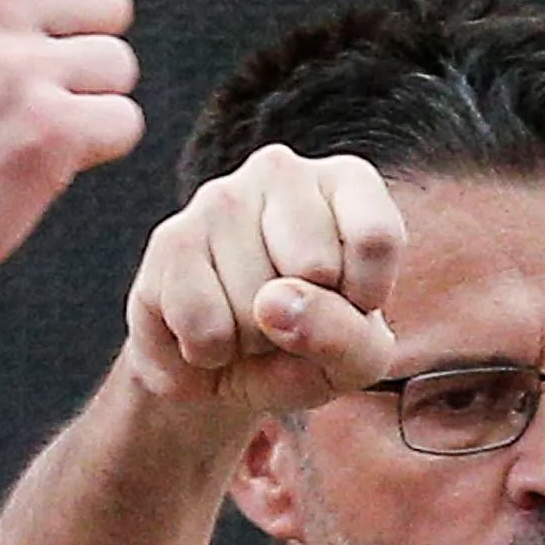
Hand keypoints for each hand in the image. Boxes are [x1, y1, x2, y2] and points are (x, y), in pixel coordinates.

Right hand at [0, 0, 142, 315]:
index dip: (60, 9)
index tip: (23, 50)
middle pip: (106, 1)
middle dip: (84, 50)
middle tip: (35, 96)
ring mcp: (18, 65)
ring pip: (118, 65)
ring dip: (87, 105)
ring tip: (26, 132)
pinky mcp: (49, 130)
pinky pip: (123, 122)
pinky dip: (93, 151)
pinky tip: (39, 164)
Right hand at [120, 144, 405, 411]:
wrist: (223, 374)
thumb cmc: (308, 350)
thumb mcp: (355, 360)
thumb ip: (346, 337)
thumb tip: (275, 302)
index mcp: (346, 182)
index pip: (375, 236)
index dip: (365, 297)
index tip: (351, 304)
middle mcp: (281, 171)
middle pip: (316, 265)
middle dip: (305, 319)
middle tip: (289, 318)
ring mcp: (219, 197)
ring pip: (256, 300)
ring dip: (254, 341)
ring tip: (247, 325)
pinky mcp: (169, 238)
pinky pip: (204, 321)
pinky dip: (210, 352)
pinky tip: (209, 332)